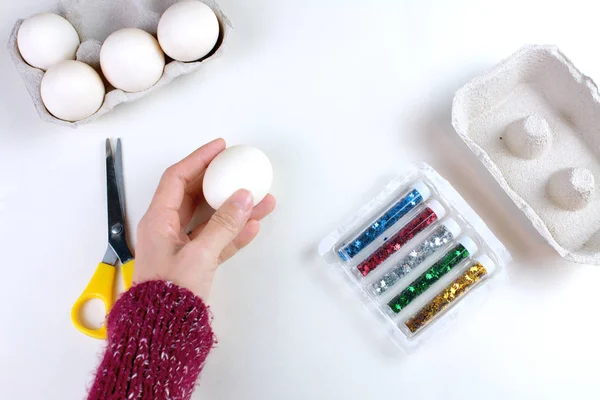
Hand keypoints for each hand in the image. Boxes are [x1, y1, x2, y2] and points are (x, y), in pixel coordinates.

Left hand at [133, 138, 275, 299]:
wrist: (163, 331)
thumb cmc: (169, 292)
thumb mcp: (199, 254)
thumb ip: (223, 225)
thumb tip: (244, 197)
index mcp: (158, 220)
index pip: (177, 178)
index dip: (198, 159)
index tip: (220, 147)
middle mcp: (168, 229)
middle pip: (195, 195)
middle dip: (220, 182)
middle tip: (240, 169)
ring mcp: (182, 246)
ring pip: (211, 218)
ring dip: (234, 209)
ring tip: (262, 199)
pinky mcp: (195, 263)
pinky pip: (217, 240)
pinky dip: (234, 232)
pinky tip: (254, 225)